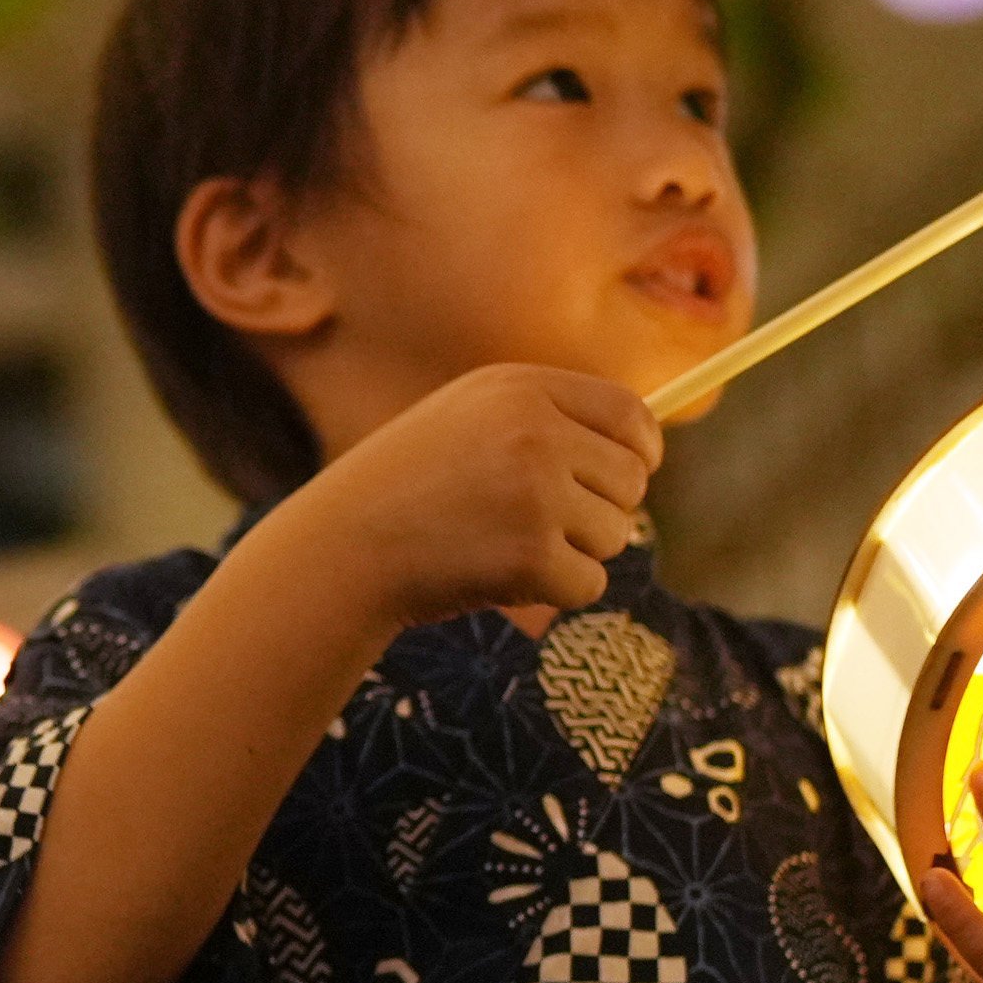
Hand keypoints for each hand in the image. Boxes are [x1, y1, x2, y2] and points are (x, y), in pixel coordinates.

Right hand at [274, 363, 661, 630]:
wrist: (341, 548)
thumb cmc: (405, 489)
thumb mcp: (467, 420)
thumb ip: (546, 421)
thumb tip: (641, 454)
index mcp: (520, 390)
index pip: (628, 413)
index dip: (640, 451)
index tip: (630, 475)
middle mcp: (536, 432)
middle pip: (630, 481)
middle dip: (600, 511)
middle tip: (537, 525)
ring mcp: (535, 493)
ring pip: (617, 535)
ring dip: (574, 553)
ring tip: (504, 547)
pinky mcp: (531, 555)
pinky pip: (589, 583)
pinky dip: (554, 592)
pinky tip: (498, 578)